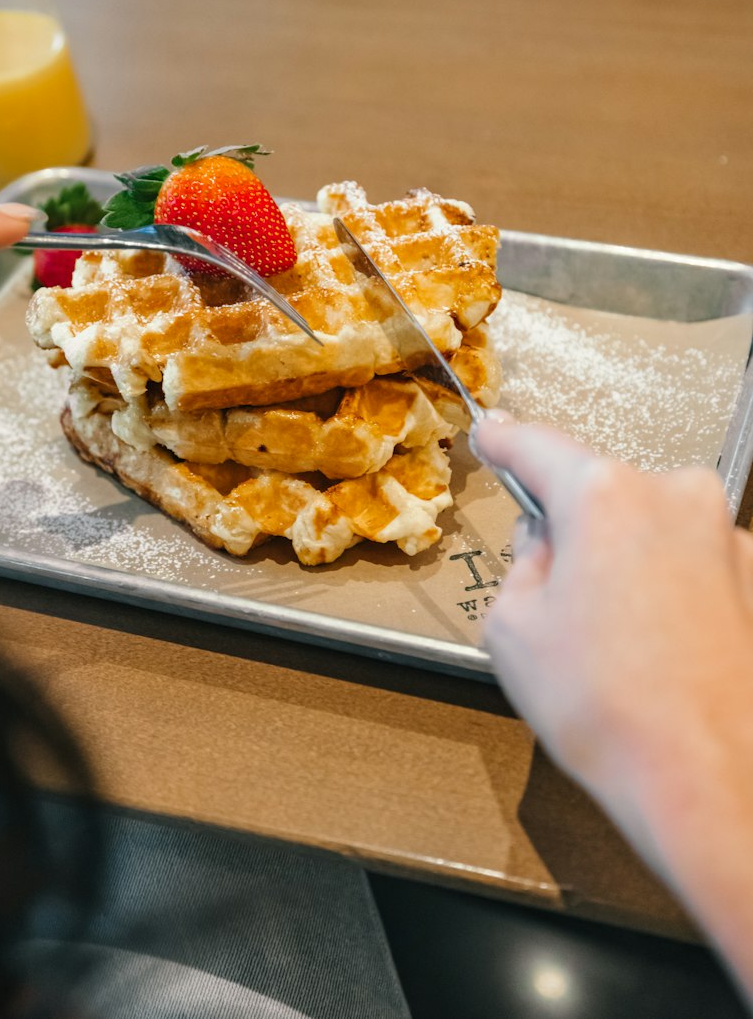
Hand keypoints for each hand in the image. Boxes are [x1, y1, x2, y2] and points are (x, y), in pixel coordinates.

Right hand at [475, 414, 752, 1002]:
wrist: (710, 785)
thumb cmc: (606, 711)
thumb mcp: (511, 629)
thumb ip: (522, 563)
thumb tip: (548, 545)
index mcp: (606, 497)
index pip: (538, 446)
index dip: (504, 441)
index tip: (491, 433)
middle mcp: (676, 499)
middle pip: (600, 493)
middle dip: (572, 530)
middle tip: (553, 598)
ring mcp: (727, 539)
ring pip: (648, 530)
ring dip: (624, 564)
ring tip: (614, 647)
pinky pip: (689, 564)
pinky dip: (666, 592)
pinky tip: (656, 655)